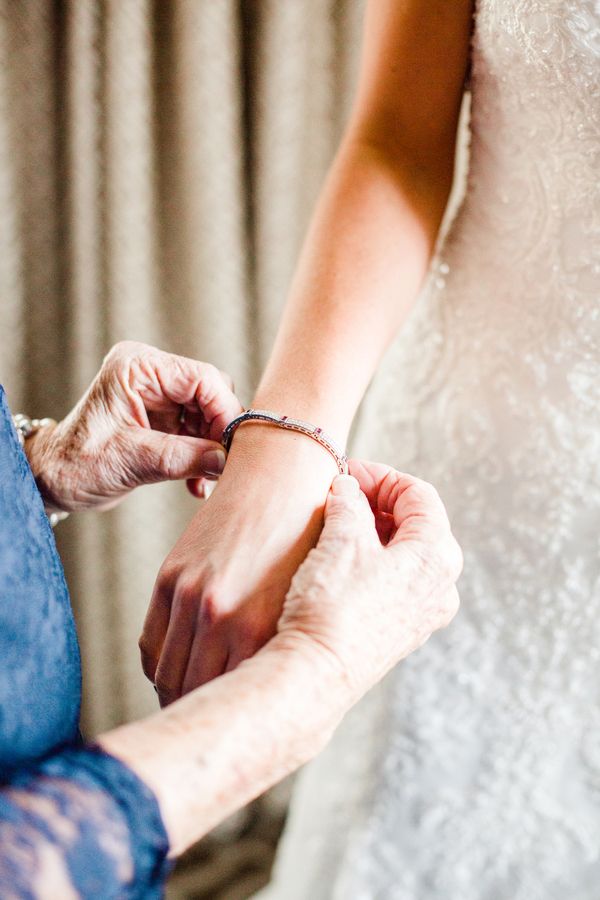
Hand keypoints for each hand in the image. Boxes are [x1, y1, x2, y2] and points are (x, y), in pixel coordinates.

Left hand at [27, 341, 241, 511]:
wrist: (53, 479)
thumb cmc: (76, 463)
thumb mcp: (130, 460)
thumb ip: (182, 457)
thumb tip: (225, 460)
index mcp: (138, 367)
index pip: (202, 378)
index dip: (224, 411)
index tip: (233, 446)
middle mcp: (151, 374)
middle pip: (211, 394)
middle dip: (219, 432)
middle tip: (223, 466)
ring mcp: (158, 396)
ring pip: (209, 415)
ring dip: (212, 449)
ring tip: (205, 480)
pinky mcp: (164, 418)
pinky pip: (199, 432)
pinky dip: (202, 457)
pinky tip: (196, 483)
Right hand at [141, 425, 338, 704]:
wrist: (283, 477)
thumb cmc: (310, 542)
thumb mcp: (307, 604)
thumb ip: (281, 654)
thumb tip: (264, 706)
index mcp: (264, 631)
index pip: (232, 703)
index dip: (230, 725)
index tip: (235, 735)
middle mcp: (222, 618)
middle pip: (194, 697)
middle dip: (202, 719)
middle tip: (210, 729)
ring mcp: (190, 597)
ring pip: (167, 676)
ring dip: (176, 697)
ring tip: (192, 706)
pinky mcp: (170, 577)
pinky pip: (151, 644)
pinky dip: (161, 666)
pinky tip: (176, 670)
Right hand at [276, 461, 461, 701]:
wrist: (315, 674)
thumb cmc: (333, 606)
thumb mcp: (341, 539)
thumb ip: (349, 504)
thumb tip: (348, 489)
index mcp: (437, 556)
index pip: (419, 495)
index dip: (381, 476)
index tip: (347, 473)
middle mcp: (441, 586)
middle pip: (417, 524)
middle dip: (378, 503)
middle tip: (342, 495)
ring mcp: (423, 613)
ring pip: (405, 555)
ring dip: (373, 532)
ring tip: (335, 524)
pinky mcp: (401, 633)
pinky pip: (395, 582)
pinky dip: (372, 561)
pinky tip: (338, 561)